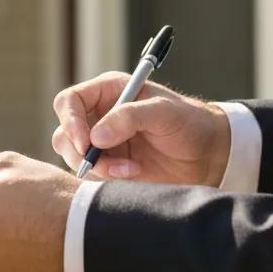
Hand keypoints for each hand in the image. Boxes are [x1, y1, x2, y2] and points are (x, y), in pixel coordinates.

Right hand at [51, 72, 230, 184]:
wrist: (207, 155)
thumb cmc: (188, 123)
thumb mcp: (163, 112)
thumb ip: (129, 117)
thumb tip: (95, 137)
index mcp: (108, 92)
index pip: (70, 102)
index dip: (71, 121)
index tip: (85, 142)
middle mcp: (99, 115)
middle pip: (65, 133)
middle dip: (81, 152)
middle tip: (107, 164)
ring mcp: (102, 143)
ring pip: (74, 158)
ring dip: (97, 168)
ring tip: (129, 171)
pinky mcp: (109, 167)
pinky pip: (90, 176)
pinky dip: (106, 180)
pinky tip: (133, 175)